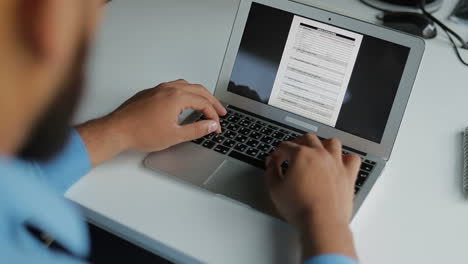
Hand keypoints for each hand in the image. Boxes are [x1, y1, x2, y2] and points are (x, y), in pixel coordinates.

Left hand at [109, 79, 225, 151]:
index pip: (203, 103)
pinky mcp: (151, 92)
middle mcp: (168, 88)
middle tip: (220, 112)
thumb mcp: (175, 135)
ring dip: (199, 94)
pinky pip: (174, 86)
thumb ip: (197, 130)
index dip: (213, 115)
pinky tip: (184, 102)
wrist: (117, 130)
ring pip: (186, 85)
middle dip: (212, 101)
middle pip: (198, 90)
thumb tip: (211, 125)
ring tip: (206, 104)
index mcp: (176, 97)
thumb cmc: (140, 132)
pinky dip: (186, 93)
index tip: (216, 126)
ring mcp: (158, 89)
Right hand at [265, 134, 360, 258]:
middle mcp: (320, 154)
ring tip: (317, 152)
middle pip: (308, 139)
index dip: (278, 152)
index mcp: (301, 155)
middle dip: (298, 143)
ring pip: (332, 143)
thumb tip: (271, 162)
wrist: (322, 223)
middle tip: (292, 151)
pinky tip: (339, 163)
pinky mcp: (348, 175)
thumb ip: (271, 171)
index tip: (276, 159)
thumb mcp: (275, 189)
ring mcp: (336, 163)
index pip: (286, 146)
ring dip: (322, 145)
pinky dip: (346, 158)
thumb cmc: (299, 207)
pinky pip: (352, 158)